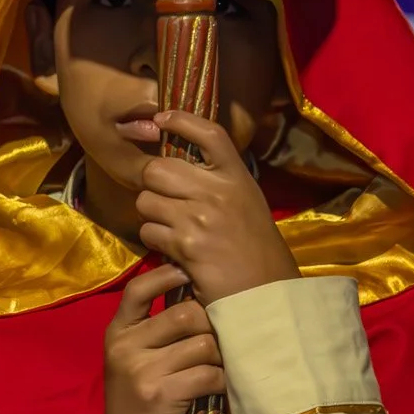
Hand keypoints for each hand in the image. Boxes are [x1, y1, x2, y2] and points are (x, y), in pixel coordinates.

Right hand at [98, 264, 224, 413]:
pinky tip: (221, 387)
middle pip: (186, 314)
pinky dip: (222, 380)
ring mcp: (141, 372)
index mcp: (117, 332)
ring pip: (202, 344)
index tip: (192, 273)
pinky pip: (207, 375)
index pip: (138, 288)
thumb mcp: (132, 358)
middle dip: (213, 324)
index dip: (167, 274)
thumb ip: (153, 327)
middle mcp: (124, 347)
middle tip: (224, 336)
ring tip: (224, 363)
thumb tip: (199, 289)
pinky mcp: (160, 397)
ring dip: (222, 355)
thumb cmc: (137, 399)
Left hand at [133, 111, 300, 304]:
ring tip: (171, 230)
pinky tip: (173, 251)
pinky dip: (155, 242)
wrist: (267, 296)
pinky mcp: (186, 245)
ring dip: (151, 216)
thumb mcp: (248, 206)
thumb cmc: (257, 253)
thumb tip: (181, 168)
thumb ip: (220, 185)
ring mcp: (200, 217)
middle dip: (152, 185)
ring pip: (146, 200)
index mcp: (238, 177)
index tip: (161, 117)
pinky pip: (149, 232)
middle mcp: (219, 191)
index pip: (209, 133)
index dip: (181, 119)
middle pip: (158, 168)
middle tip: (164, 201)